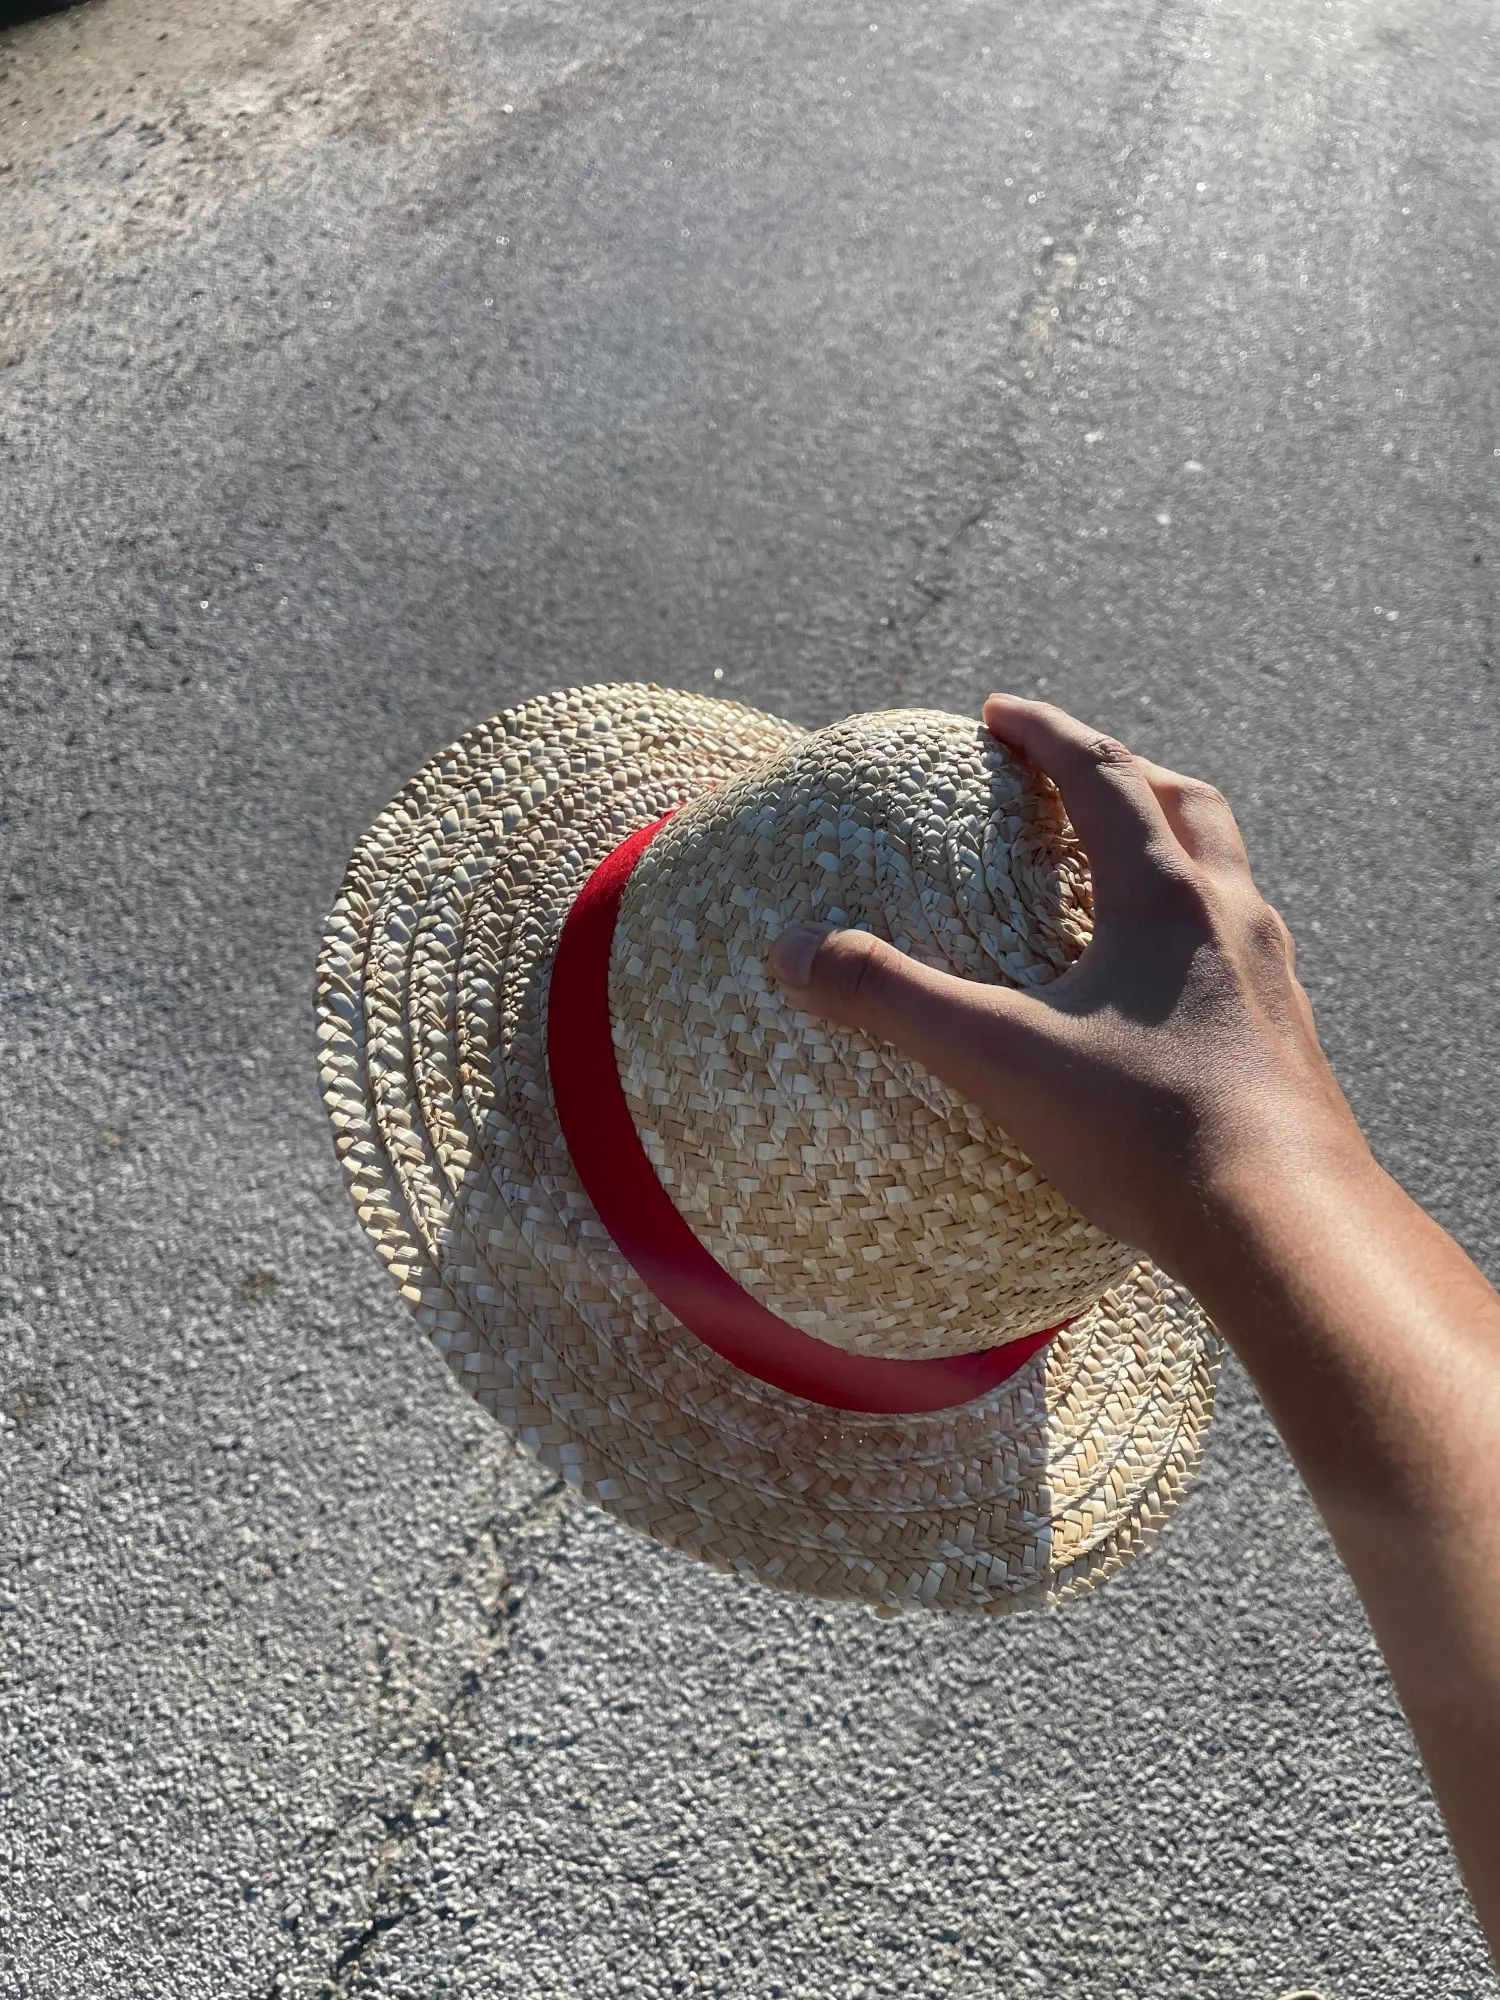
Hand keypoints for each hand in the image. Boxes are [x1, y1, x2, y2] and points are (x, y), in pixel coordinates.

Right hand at [769, 693, 1370, 1287]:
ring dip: (1175, 851)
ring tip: (1121, 876)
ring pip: (1227, 881)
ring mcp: (1270, 984)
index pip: (1103, 775)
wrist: (1287, 1226)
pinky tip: (1163, 997)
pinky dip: (1196, 938)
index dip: (1046, 733)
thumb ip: (891, 1000)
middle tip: (1071, 774)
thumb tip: (789, 951)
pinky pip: (1241, 959)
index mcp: (1165, 898)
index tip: (999, 714)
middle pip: (1188, 806)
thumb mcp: (999, 1059)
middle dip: (1125, 773)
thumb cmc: (1146, 1133)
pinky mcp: (1287, 1047)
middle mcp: (1231, 921)